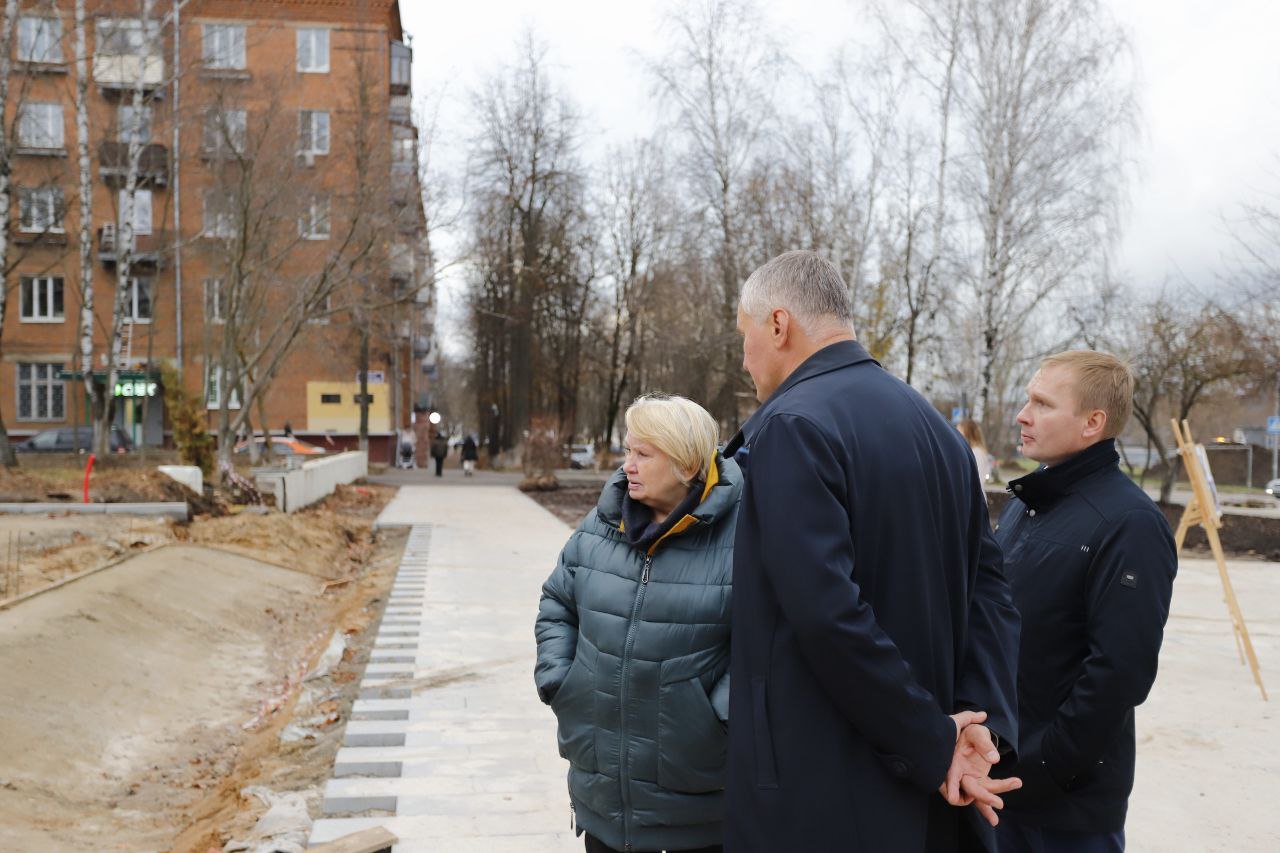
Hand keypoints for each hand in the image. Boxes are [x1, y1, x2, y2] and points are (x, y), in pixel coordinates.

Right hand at [938, 710, 1021, 825]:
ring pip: (978, 795)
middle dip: (983, 797)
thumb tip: (995, 759)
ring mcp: (969, 780)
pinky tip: (994, 819)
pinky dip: (990, 803)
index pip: (951, 776)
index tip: (953, 799)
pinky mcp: (979, 782)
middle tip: (999, 803)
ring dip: (987, 806)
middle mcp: (960, 774)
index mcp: (954, 762)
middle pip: (969, 789)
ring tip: (995, 821)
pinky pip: (986, 793)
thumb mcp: (977, 733)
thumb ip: (985, 744)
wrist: (976, 734)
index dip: (951, 787)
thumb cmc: (972, 732)